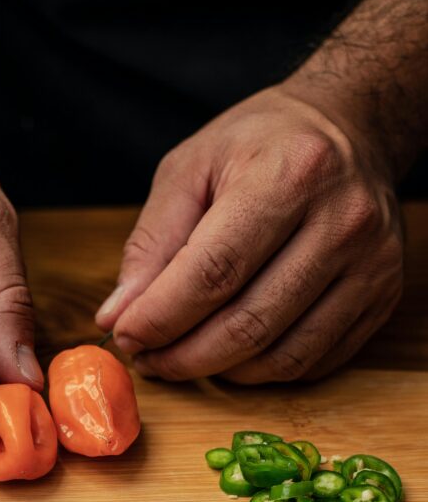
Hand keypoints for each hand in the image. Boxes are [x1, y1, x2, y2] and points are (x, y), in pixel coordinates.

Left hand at [96, 84, 402, 382]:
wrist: (353, 129)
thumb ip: (151, 243)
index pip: (213, 272)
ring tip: (183, 356)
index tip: (125, 336)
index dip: (161, 318)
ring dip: (219, 372)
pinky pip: (311, 362)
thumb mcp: (191, 169)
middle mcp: (342, 222)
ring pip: (281, 357)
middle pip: (247, 324)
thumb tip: (118, 316)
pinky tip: (231, 353)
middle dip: (183, 356)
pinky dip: (261, 372)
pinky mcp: (383, 298)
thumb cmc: (261, 146)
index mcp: (289, 175)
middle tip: (148, 359)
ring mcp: (371, 265)